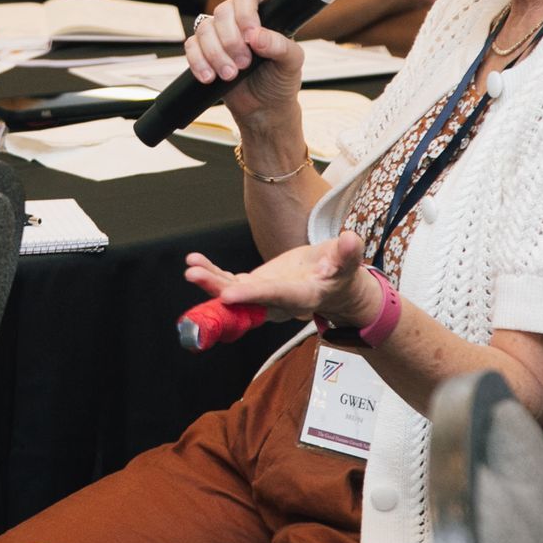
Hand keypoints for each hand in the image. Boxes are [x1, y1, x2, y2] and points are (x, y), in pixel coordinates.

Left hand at [184, 229, 381, 325]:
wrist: (335, 288)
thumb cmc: (341, 274)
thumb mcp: (347, 262)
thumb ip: (347, 254)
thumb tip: (351, 240)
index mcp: (301, 296)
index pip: (274, 295)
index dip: (252, 295)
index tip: (228, 294)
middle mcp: (278, 302)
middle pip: (246, 298)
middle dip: (218, 289)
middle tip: (195, 275)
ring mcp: (264, 296)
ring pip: (233, 292)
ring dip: (210, 281)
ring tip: (191, 267)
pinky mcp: (256, 287)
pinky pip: (231, 283)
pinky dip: (213, 274)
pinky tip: (196, 263)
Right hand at [185, 0, 303, 123]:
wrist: (264, 107)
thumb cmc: (280, 80)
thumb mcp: (291, 63)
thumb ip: (279, 46)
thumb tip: (256, 36)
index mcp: (265, 11)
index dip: (245, 11)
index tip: (250, 36)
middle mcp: (239, 18)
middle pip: (222, 11)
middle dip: (230, 41)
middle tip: (244, 63)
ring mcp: (220, 33)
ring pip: (205, 30)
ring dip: (215, 54)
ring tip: (230, 75)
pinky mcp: (204, 50)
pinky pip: (191, 47)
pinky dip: (198, 62)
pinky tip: (209, 77)